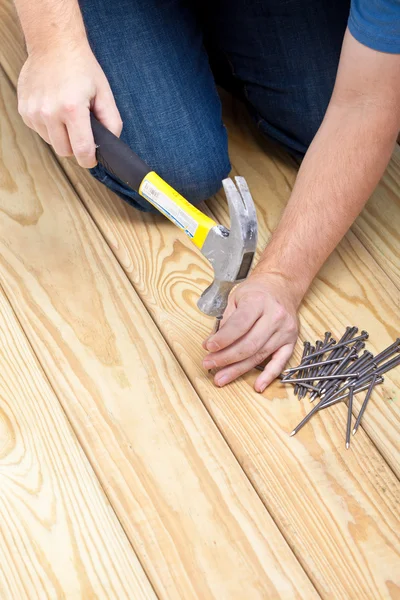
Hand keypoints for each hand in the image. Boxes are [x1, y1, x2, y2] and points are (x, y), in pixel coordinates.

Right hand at [17, 41, 121, 167]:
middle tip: (82, 131)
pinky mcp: (24, 110)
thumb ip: (111, 122)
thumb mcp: (104, 93)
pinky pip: (39, 131)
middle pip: (65, 151)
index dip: (90, 160)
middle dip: (75, 147)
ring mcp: (33, 111)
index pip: (82, 151)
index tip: (92, 159)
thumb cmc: (81, 67)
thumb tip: (109, 144)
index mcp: (72, 109)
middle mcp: (49, 112)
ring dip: (61, 136)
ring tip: (67, 115)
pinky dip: (49, 127)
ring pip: (51, 143)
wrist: (54, 44)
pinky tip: (55, 109)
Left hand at [202, 273, 298, 391]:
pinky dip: (269, 376)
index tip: (208, 348)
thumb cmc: (256, 291)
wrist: (281, 286)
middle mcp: (275, 316)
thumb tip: (213, 344)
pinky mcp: (291, 341)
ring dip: (239, 369)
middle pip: (249, 344)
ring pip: (260, 355)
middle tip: (209, 365)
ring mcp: (285, 330)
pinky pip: (280, 362)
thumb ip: (226, 321)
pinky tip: (257, 386)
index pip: (239, 325)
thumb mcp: (236, 297)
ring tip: (221, 377)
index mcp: (258, 301)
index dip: (223, 339)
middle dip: (226, 358)